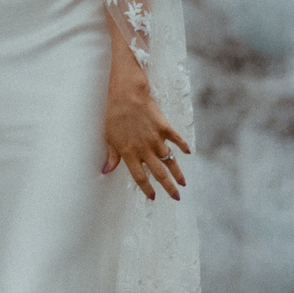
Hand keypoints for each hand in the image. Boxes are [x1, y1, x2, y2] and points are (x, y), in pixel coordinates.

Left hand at [102, 55, 189, 199]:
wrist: (126, 94)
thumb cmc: (114, 115)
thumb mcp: (109, 137)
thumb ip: (111, 156)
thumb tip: (106, 171)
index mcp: (129, 153)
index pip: (140, 177)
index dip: (147, 189)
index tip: (152, 197)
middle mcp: (144, 149)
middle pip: (158, 173)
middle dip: (168, 187)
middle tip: (176, 197)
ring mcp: (155, 138)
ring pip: (169, 160)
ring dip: (178, 172)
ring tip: (184, 183)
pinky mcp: (164, 127)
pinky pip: (176, 139)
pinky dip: (183, 146)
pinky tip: (188, 153)